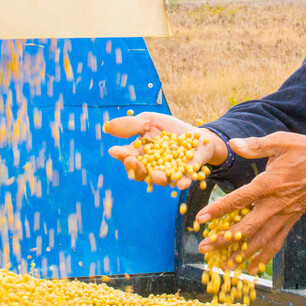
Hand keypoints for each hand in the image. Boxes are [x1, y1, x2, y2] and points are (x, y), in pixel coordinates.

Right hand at [103, 112, 227, 190]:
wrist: (198, 134)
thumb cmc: (170, 128)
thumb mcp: (149, 121)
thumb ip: (131, 125)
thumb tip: (107, 127)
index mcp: (141, 155)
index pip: (128, 158)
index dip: (122, 156)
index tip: (116, 150)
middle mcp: (153, 167)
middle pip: (141, 173)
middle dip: (136, 168)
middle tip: (132, 160)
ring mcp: (170, 173)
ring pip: (161, 180)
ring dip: (158, 178)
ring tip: (158, 175)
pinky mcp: (188, 175)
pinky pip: (184, 181)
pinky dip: (183, 182)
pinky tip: (182, 184)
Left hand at [195, 133, 305, 269]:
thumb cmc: (304, 152)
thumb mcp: (279, 142)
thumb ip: (254, 145)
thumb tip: (233, 144)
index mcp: (269, 184)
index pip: (239, 200)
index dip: (218, 210)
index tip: (200, 220)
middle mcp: (275, 205)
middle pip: (246, 228)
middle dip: (223, 240)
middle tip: (203, 248)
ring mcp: (284, 216)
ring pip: (260, 241)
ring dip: (240, 254)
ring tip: (223, 266)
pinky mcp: (291, 221)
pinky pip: (276, 243)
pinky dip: (264, 257)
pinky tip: (252, 268)